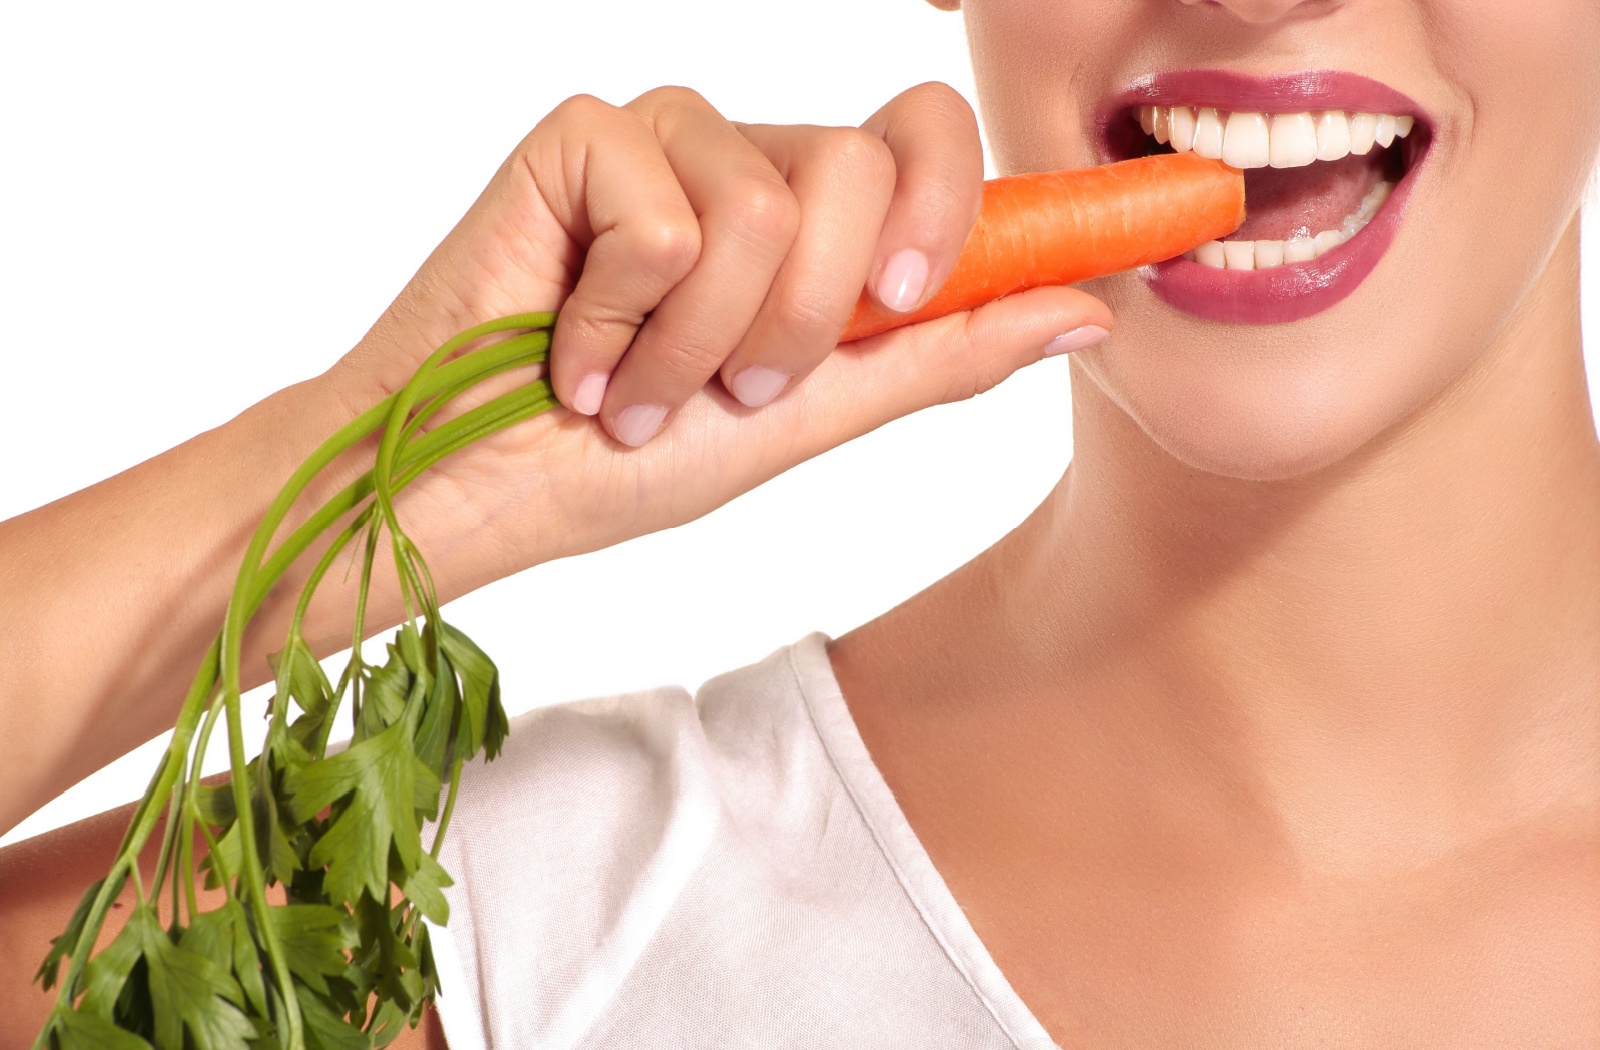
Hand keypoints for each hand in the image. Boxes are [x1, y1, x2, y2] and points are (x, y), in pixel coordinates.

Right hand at [326, 83, 1111, 575]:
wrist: (475, 490)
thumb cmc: (622, 464)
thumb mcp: (808, 421)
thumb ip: (937, 355)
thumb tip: (1089, 308)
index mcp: (810, 221)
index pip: (928, 145)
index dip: (961, 206)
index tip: (910, 299)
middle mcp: (746, 159)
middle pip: (864, 170)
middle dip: (800, 323)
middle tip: (722, 392)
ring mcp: (665, 138)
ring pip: (764, 198)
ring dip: (700, 342)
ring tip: (630, 388)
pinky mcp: (582, 134)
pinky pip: (664, 210)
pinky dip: (621, 318)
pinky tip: (568, 347)